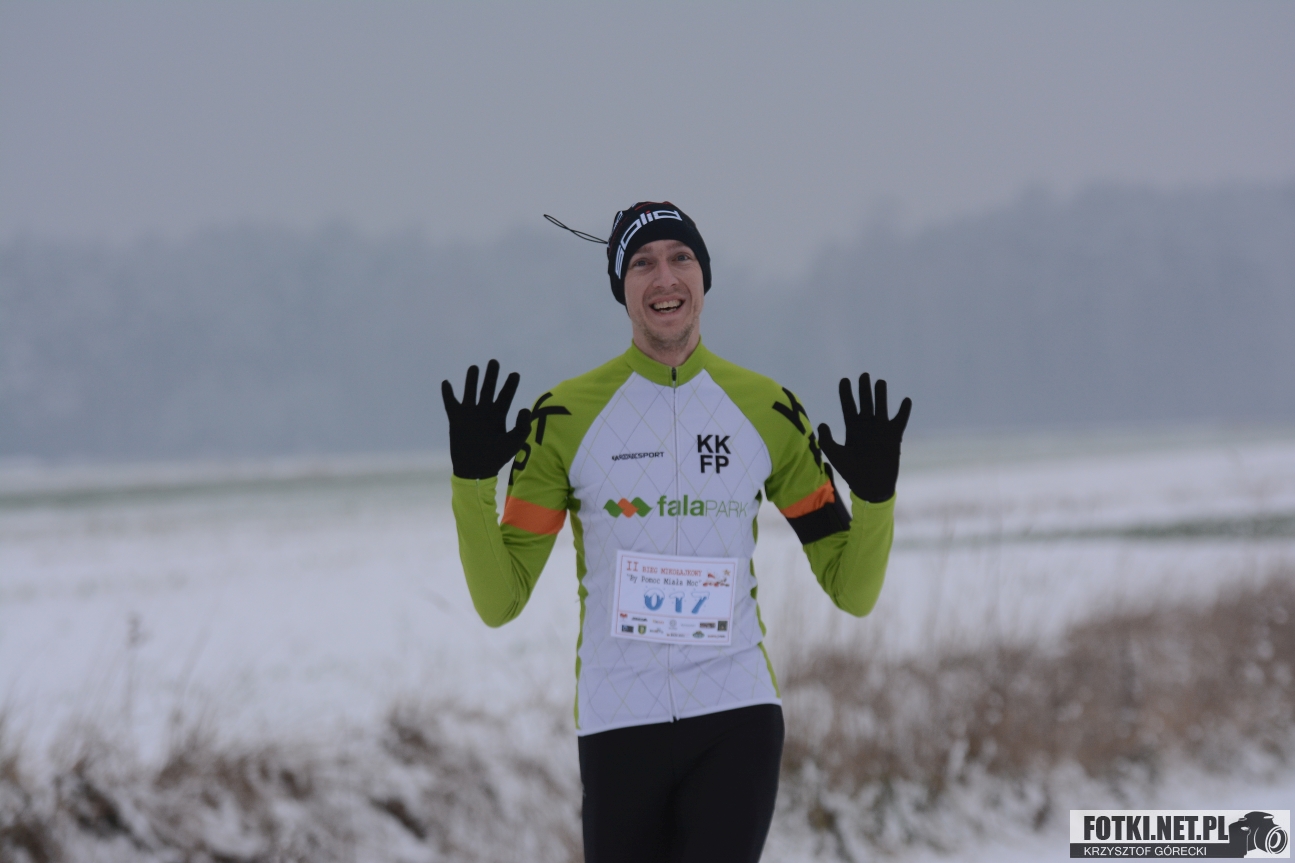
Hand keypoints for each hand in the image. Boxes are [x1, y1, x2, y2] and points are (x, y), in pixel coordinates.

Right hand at [441, 360, 532, 479]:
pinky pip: (451, 403)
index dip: (510, 385)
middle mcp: (484, 412)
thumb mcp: (514, 443)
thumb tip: (525, 408)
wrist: (476, 470)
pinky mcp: (456, 419)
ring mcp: (470, 414)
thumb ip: (522, 427)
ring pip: (470, 392)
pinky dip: (448, 393)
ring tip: (474, 367)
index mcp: (498, 416)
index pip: (505, 396)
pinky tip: (446, 383)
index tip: (515, 374)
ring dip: (472, 380)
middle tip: (494, 362)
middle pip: (488, 389)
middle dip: (491, 376)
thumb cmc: (496, 458)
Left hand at [817, 374, 911, 502]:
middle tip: (864, 375)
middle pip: (865, 401)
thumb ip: (827, 441)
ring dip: (881, 395)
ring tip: (880, 382)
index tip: (844, 380)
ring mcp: (880, 429)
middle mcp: (866, 425)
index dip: (845, 393)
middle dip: (864, 389)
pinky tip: (906, 400)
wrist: (871, 486)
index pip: (848, 406)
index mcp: (852, 427)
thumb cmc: (851, 472)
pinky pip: (900, 420)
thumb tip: (822, 424)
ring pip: (881, 406)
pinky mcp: (894, 436)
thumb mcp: (835, 456)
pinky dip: (904, 410)